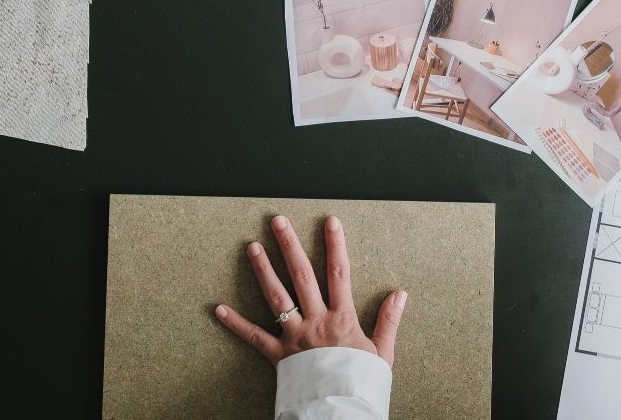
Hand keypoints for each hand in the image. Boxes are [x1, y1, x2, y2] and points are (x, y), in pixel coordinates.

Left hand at [214, 214, 406, 365]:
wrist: (342, 413)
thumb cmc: (362, 384)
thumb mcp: (383, 353)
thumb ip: (389, 321)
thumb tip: (401, 293)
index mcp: (342, 319)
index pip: (339, 274)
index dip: (336, 245)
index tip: (330, 221)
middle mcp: (316, 323)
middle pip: (302, 277)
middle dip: (289, 246)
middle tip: (277, 222)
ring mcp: (295, 338)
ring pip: (277, 298)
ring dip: (263, 271)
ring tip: (252, 247)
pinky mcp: (279, 357)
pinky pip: (255, 338)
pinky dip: (237, 324)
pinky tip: (219, 309)